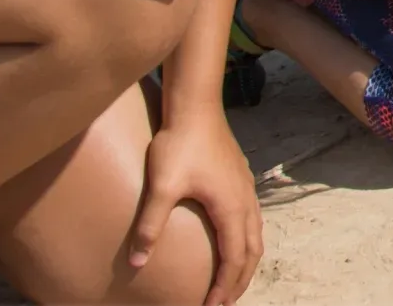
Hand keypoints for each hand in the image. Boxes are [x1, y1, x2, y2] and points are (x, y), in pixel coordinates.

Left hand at [130, 111, 260, 305]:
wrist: (196, 106)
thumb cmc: (179, 144)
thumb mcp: (161, 187)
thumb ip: (150, 226)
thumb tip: (137, 262)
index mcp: (230, 208)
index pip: (234, 258)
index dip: (226, 287)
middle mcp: (244, 201)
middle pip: (252, 251)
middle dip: (241, 280)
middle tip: (225, 302)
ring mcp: (246, 188)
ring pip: (256, 234)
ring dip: (246, 260)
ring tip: (233, 279)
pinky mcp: (240, 177)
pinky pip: (252, 218)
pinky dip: (246, 240)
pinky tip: (233, 238)